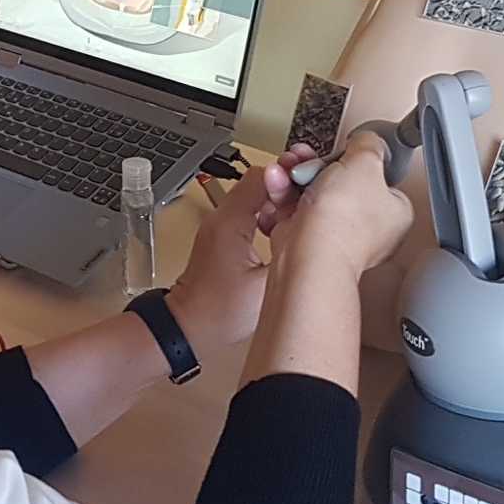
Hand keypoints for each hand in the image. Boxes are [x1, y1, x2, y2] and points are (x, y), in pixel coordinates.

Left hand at [165, 147, 321, 349]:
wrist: (187, 327)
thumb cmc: (220, 312)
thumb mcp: (265, 284)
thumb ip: (291, 249)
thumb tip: (316, 229)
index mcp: (230, 221)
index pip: (264, 176)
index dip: (292, 176)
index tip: (315, 185)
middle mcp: (222, 216)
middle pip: (261, 181)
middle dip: (290, 185)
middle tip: (317, 196)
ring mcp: (222, 225)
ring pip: (257, 196)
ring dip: (281, 200)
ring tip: (307, 213)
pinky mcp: (224, 235)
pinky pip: (250, 212)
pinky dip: (271, 214)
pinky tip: (288, 229)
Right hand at [261, 128, 412, 277]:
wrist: (308, 253)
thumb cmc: (343, 221)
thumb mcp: (366, 160)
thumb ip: (369, 143)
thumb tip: (366, 139)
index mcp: (394, 212)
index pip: (379, 176)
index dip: (357, 159)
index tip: (344, 150)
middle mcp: (367, 226)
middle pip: (339, 180)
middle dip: (316, 164)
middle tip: (308, 157)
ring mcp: (334, 232)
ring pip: (312, 190)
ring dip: (295, 174)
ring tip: (288, 166)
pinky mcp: (305, 237)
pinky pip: (292, 206)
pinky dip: (282, 191)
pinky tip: (278, 181)